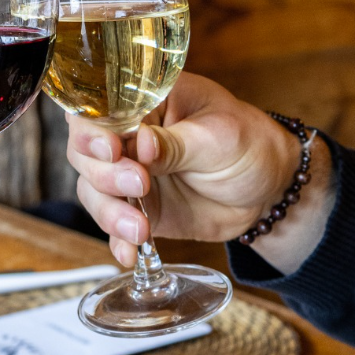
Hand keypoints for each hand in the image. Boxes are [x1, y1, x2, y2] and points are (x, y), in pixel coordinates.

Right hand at [66, 72, 334, 271]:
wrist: (269, 191)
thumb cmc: (250, 145)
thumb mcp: (219, 138)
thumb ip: (177, 143)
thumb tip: (141, 144)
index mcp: (146, 101)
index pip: (100, 108)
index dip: (93, 129)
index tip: (111, 150)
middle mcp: (128, 135)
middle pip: (85, 152)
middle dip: (105, 174)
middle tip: (140, 184)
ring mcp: (128, 173)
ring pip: (93, 190)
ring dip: (110, 212)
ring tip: (141, 228)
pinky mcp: (137, 207)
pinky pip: (113, 224)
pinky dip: (117, 240)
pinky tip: (129, 253)